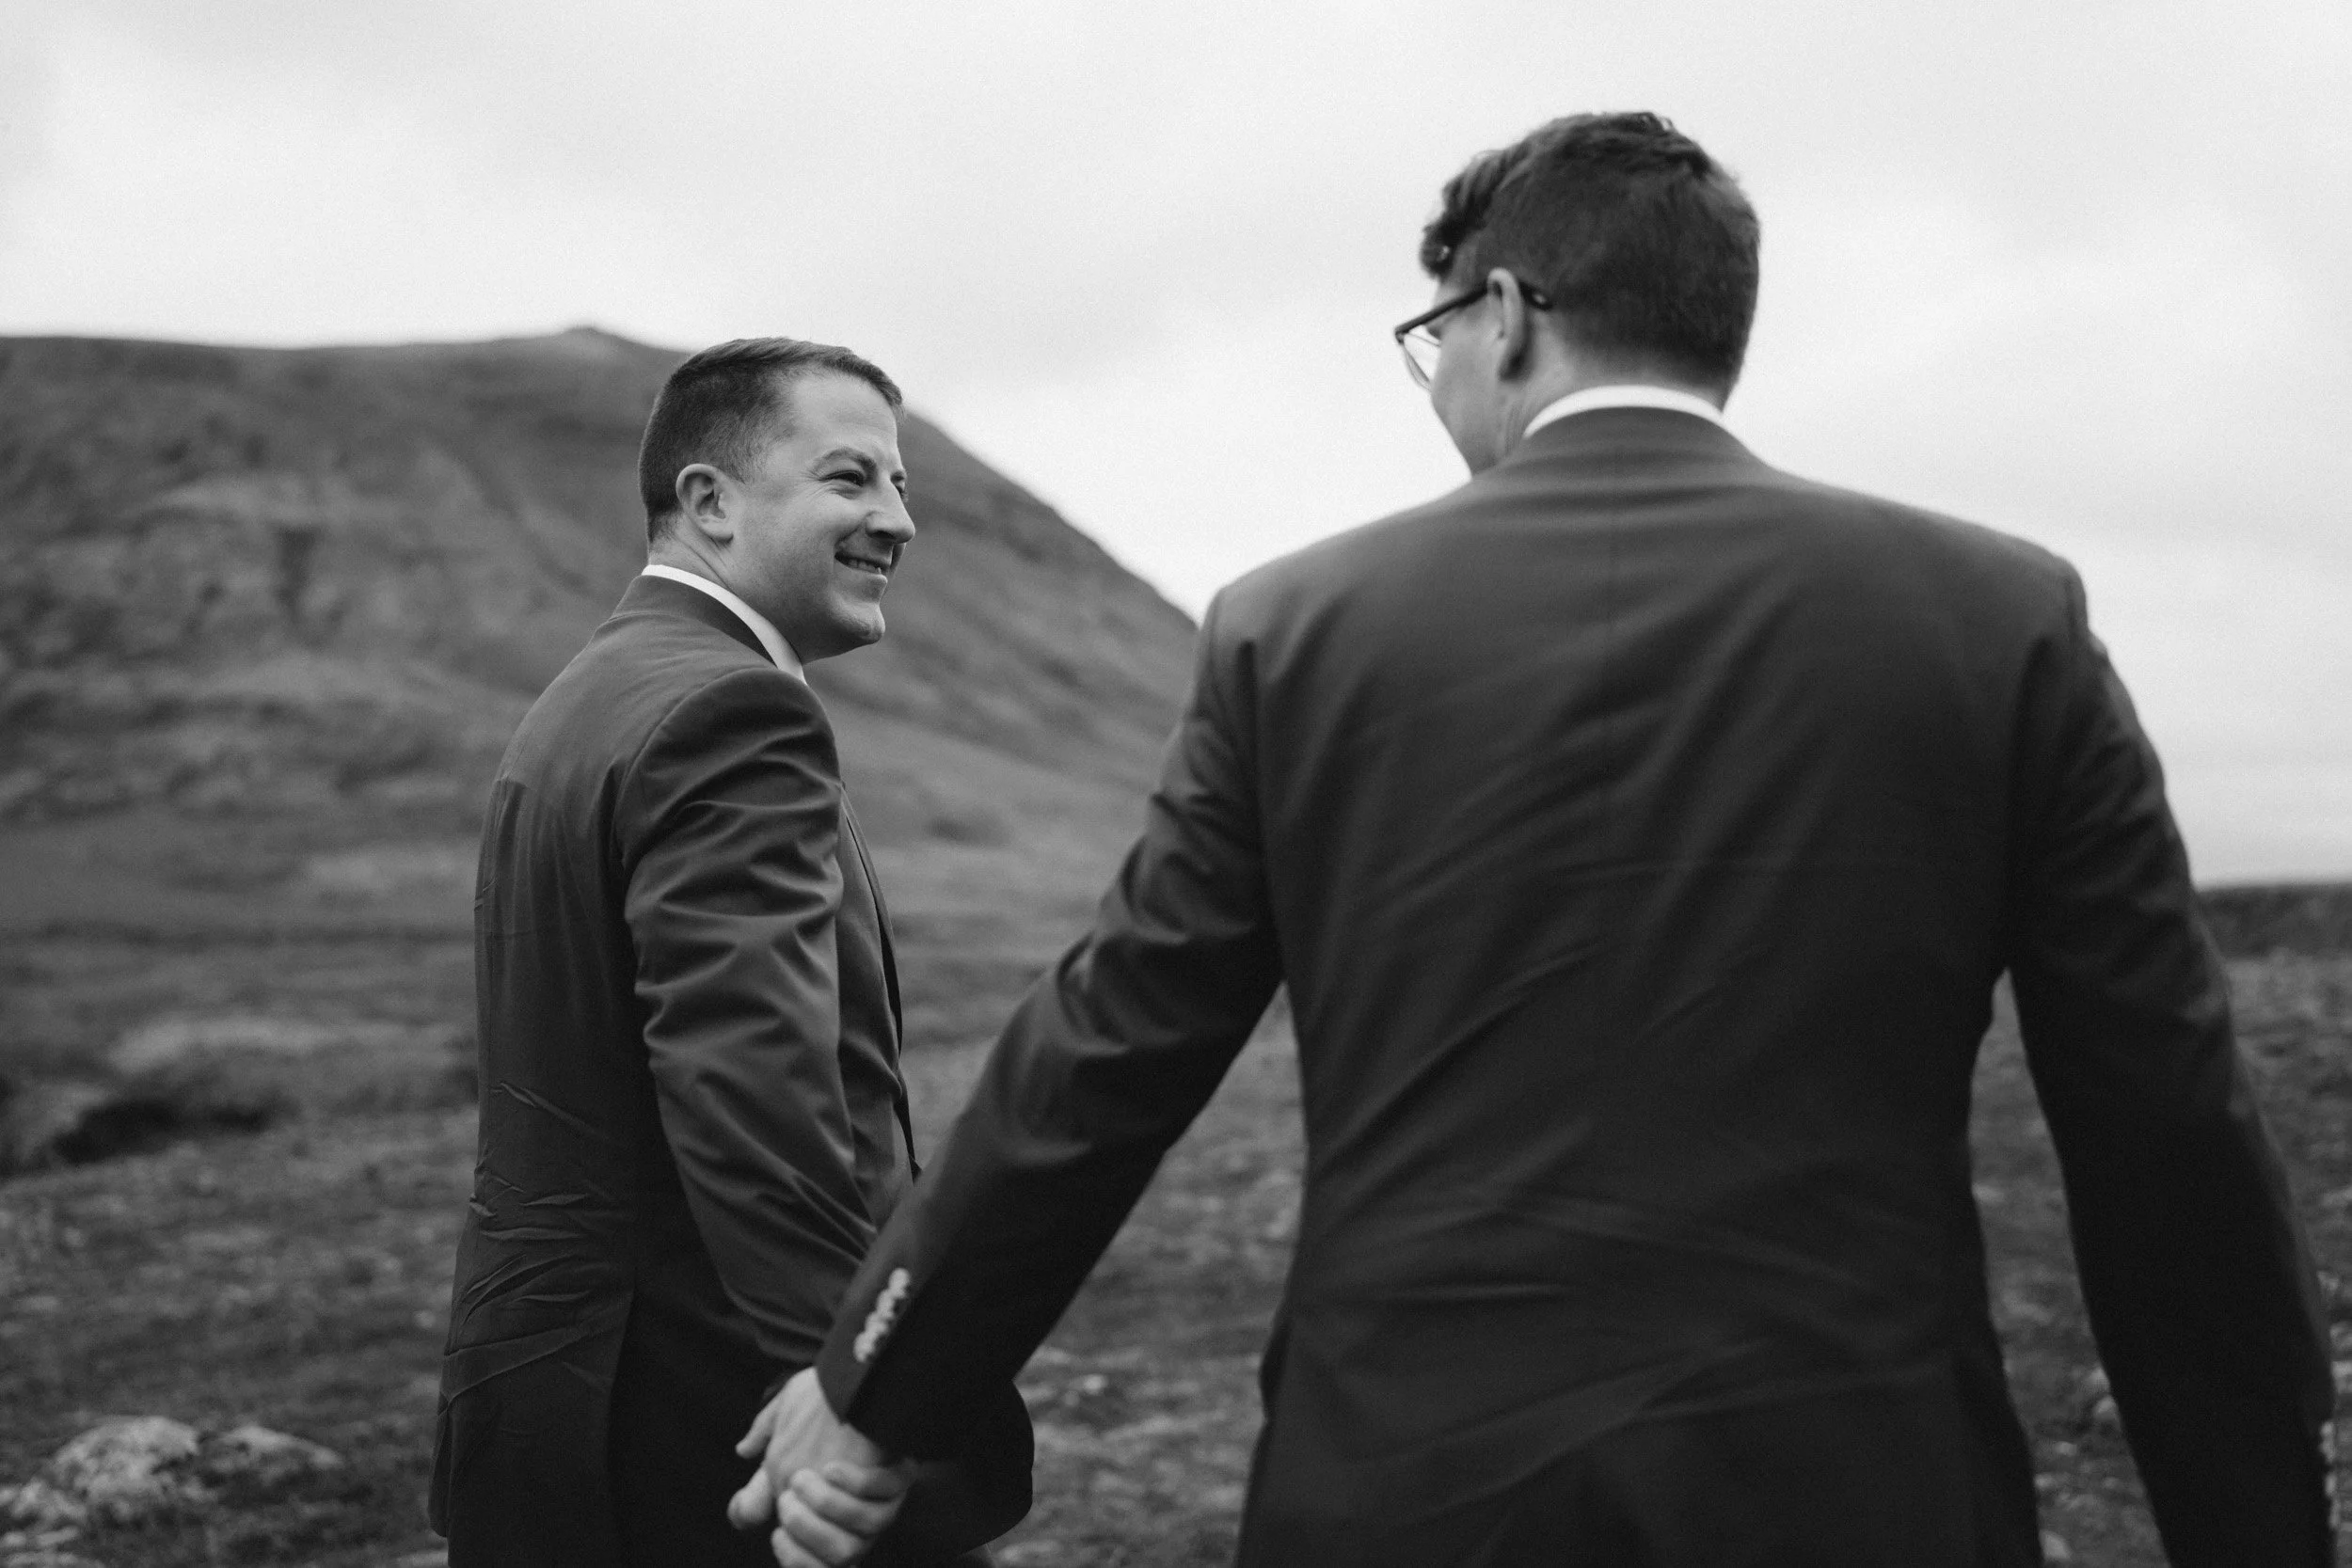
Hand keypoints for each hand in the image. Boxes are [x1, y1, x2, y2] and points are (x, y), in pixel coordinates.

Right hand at [728, 1367, 909, 1564]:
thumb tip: (744, 1452)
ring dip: (826, 1512)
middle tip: (790, 1501)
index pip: (817, 1562)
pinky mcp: (897, 1478)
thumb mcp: (786, 1414)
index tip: (777, 1534)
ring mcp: (879, 1497)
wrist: (861, 1370)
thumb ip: (764, 1436)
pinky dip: (854, 1488)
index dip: (796, 1558)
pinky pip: (878, 1503)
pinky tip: (836, 1468)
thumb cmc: (824, 1393)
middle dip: (808, 1535)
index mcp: (827, 1507)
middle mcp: (855, 1510)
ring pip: (858, 1541)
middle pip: (841, 1558)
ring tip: (808, 1478)